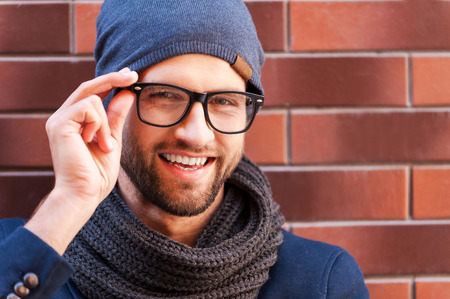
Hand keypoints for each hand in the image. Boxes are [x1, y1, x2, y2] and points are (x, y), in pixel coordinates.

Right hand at [25, 68, 137, 253]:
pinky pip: (87, 108)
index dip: (110, 81)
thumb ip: (116, 117)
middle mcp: (63, 117)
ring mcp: (58, 120)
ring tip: (105, 145)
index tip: (131, 75)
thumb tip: (127, 94)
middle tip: (134, 75)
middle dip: (113, 78)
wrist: (84, 194)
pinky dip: (99, 125)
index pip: (91, 93)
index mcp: (74, 121)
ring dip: (106, 122)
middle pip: (88, 86)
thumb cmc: (96, 173)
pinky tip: (96, 143)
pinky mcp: (59, 124)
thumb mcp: (112, 140)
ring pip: (92, 98)